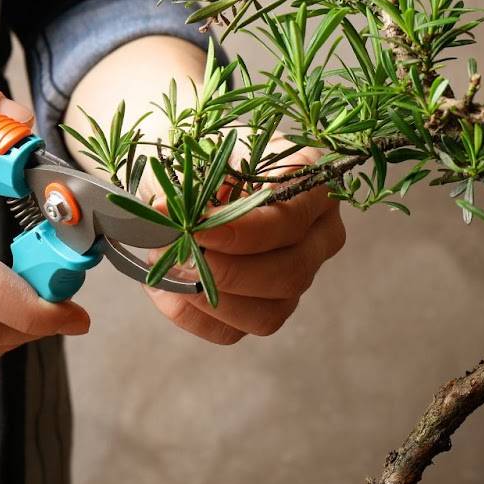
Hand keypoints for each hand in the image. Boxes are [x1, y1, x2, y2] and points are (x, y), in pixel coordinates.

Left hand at [143, 145, 346, 344]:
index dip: (242, 232)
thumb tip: (164, 212)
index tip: (195, 230)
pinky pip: (233, 331)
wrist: (192, 172)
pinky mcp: (267, 308)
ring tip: (168, 264)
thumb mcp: (201, 152)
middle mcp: (319, 235)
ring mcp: (298, 276)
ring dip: (208, 297)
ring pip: (268, 314)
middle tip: (178, 252)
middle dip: (226, 271)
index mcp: (314, 185)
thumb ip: (189, 181)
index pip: (290, 221)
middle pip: (290, 273)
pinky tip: (167, 287)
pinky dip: (192, 315)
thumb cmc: (205, 154)